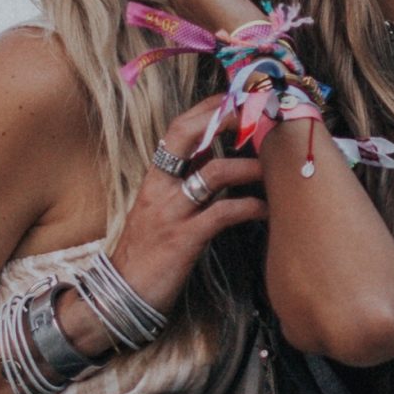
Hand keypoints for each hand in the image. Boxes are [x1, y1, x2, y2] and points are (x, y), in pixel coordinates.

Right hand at [105, 100, 267, 318]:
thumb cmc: (146, 253)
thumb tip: (213, 156)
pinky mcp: (184, 239)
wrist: (119, 295)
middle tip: (256, 115)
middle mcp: (160, 187)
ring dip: (249, 166)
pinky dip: (249, 207)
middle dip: (223, 118)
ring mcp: (171, 212)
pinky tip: (266, 209)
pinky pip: (223, 214)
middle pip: (187, 135)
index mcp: (155, 178)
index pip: (177, 129)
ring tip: (274, 168)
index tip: (237, 99)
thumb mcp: (160, 210)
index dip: (207, 109)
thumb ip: (183, 182)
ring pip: (213, 173)